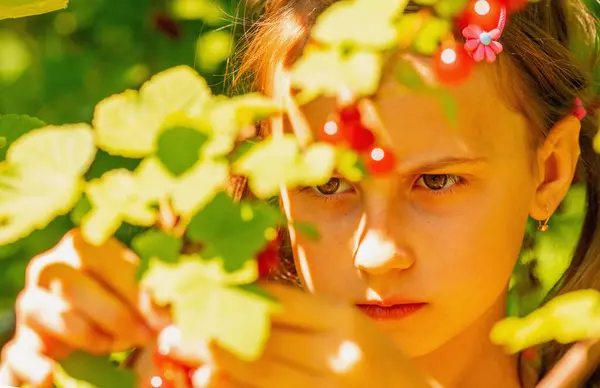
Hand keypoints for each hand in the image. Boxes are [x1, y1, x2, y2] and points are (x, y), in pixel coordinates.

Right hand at [0, 229, 165, 387]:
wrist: (80, 324)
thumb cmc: (118, 298)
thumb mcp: (134, 288)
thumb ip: (150, 293)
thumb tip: (170, 315)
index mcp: (80, 245)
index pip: (107, 263)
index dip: (138, 293)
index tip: (165, 319)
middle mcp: (48, 269)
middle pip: (75, 287)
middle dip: (117, 316)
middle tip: (147, 337)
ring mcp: (30, 304)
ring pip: (55, 318)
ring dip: (93, 338)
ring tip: (120, 347)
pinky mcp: (20, 342)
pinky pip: (22, 354)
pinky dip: (40, 368)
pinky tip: (57, 376)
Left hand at [163, 283, 432, 387]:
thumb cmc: (379, 367)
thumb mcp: (350, 330)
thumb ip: (304, 317)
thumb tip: (242, 302)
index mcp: (343, 321)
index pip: (277, 303)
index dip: (232, 299)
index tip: (198, 297)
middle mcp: (337, 354)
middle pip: (260, 338)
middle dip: (210, 332)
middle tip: (170, 332)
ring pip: (258, 374)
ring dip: (214, 366)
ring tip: (182, 357)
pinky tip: (211, 383)